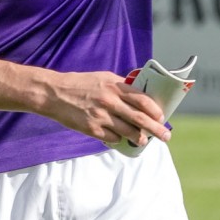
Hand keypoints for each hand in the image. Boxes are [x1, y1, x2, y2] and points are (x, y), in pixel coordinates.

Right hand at [43, 70, 172, 149]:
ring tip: (143, 141)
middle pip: (140, 119)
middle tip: (166, 136)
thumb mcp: (103, 78)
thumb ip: (121, 86)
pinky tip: (119, 137)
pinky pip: (113, 138)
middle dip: (156, 129)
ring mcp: (101, 116)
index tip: (162, 117)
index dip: (155, 110)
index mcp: (114, 86)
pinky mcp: (92, 129)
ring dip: (139, 138)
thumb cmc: (80, 84)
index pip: (142, 100)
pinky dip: (118, 138)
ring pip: (128, 132)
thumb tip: (140, 96)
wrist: (54, 93)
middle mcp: (110, 101)